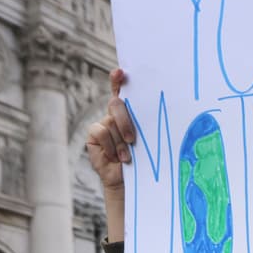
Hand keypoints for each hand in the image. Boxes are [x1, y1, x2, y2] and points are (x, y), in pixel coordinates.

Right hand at [85, 68, 135, 196]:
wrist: (127, 180)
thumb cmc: (141, 160)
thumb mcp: (146, 141)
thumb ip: (144, 125)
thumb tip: (158, 109)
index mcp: (130, 113)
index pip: (122, 90)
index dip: (118, 79)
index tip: (120, 72)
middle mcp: (114, 115)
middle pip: (116, 104)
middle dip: (125, 121)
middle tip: (132, 139)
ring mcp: (103, 124)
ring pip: (110, 122)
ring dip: (120, 142)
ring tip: (126, 156)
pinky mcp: (94, 135)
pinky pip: (100, 132)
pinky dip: (110, 145)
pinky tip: (115, 157)